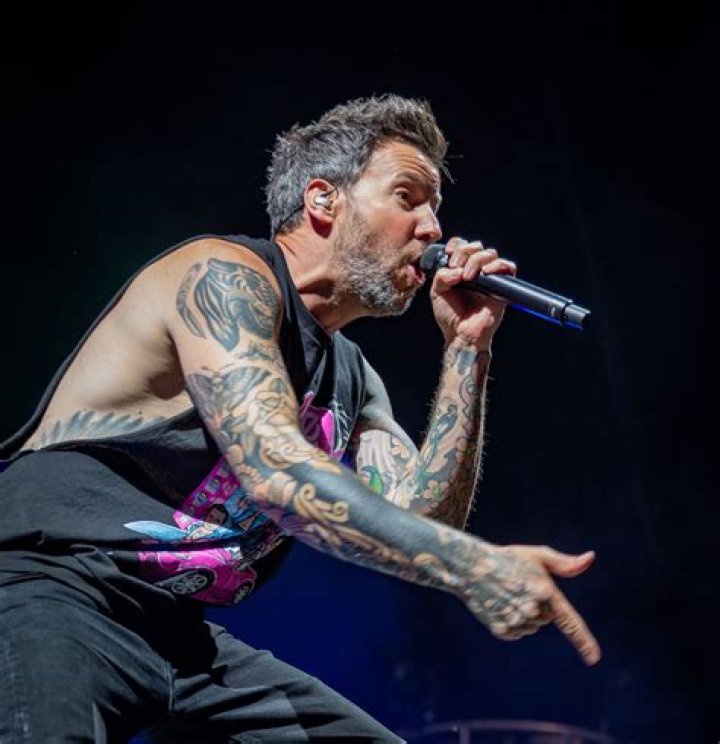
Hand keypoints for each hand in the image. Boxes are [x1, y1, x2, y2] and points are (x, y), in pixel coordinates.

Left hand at [430, 237, 516, 348]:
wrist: (461, 334)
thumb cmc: (450, 315)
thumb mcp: (437, 292)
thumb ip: (441, 276)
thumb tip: (455, 269)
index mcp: (460, 268)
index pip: (461, 245)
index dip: (456, 245)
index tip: (449, 255)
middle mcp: (476, 270)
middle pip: (475, 246)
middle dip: (464, 252)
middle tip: (456, 266)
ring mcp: (490, 277)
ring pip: (490, 253)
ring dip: (476, 260)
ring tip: (467, 277)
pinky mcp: (502, 286)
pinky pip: (507, 267)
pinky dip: (497, 265)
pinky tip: (485, 273)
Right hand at [459, 541, 600, 665]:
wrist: (471, 566)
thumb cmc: (507, 558)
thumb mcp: (537, 555)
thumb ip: (566, 563)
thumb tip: (590, 557)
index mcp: (544, 591)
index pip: (568, 621)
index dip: (583, 641)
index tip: (594, 658)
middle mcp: (531, 609)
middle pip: (547, 618)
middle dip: (539, 605)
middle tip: (520, 587)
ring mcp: (514, 621)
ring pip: (532, 626)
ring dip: (525, 614)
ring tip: (508, 594)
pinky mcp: (500, 629)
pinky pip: (517, 632)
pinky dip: (512, 621)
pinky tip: (500, 604)